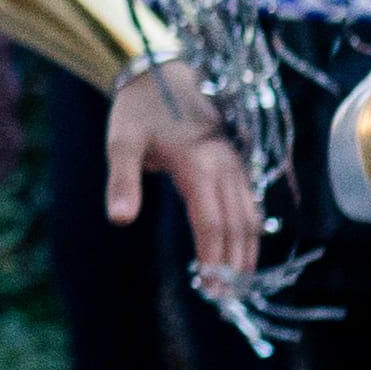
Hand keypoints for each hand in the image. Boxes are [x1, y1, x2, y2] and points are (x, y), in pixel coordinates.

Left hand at [98, 59, 259, 278]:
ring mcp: (234, 161)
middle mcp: (224, 164)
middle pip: (237, 224)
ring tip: (239, 282)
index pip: (212, 222)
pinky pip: (251, 200)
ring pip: (250, 214)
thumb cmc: (137, 110)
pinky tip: (244, 249)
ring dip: (247, 250)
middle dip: (234, 263)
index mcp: (198, 164)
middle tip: (226, 299)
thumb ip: (122, 182)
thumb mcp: (121, 143)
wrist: (160, 71)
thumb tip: (120, 219)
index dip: (213, 257)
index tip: (211, 289)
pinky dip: (250, 229)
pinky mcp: (235, 160)